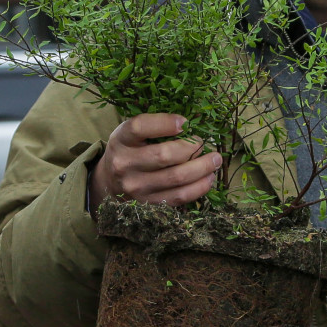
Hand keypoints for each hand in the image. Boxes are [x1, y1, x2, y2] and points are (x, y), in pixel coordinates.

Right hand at [89, 114, 222, 208]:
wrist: (110, 182)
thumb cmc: (129, 150)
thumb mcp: (132, 133)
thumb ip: (155, 126)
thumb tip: (193, 123)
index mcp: (121, 140)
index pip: (140, 127)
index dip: (165, 123)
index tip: (185, 122)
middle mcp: (125, 164)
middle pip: (164, 155)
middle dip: (192, 147)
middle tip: (204, 143)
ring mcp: (136, 187)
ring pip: (176, 177)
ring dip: (202, 167)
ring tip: (215, 159)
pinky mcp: (148, 203)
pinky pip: (179, 197)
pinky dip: (199, 187)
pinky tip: (209, 177)